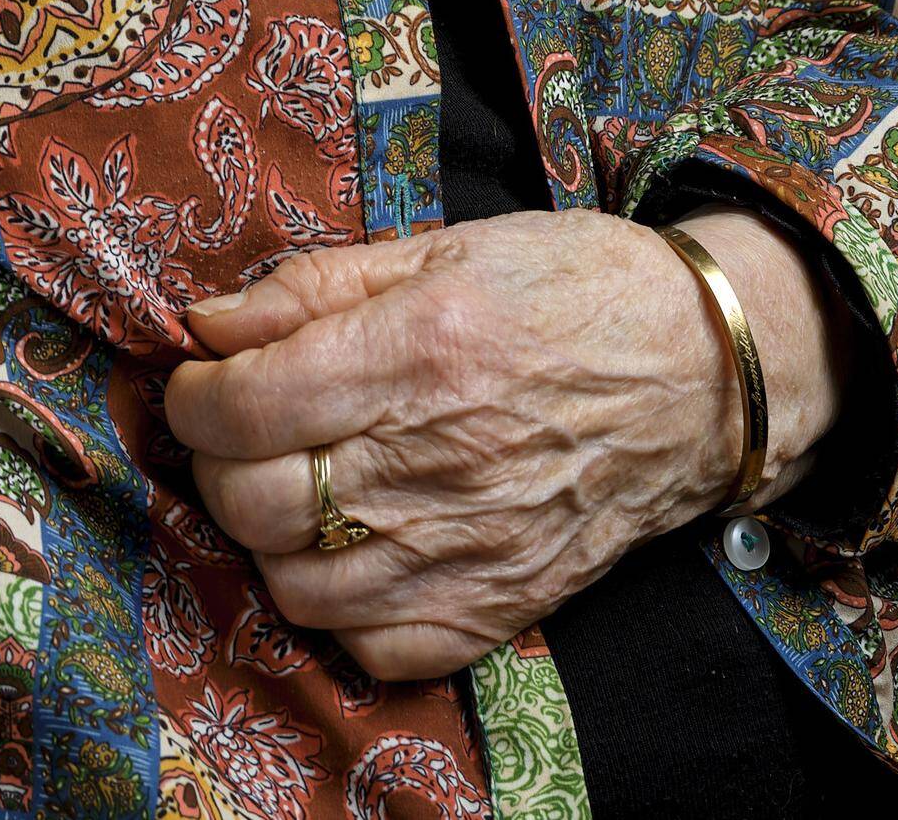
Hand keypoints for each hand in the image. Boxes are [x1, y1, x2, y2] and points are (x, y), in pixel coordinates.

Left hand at [165, 210, 833, 680]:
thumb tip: (206, 325)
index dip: (193, 396)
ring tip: (294, 490)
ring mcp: (471, 547)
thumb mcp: (440, 249)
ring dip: (270, 542)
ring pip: (299, 587)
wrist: (704, 372)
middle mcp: (437, 459)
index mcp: (418, 351)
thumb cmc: (569, 289)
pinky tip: (352, 553)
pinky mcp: (502, 604)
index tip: (202, 381)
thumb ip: (312, 286)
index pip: (244, 405)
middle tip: (243, 433)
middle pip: (256, 502)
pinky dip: (343, 613)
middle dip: (220, 464)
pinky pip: (379, 648)